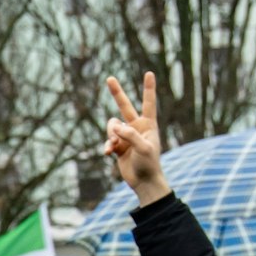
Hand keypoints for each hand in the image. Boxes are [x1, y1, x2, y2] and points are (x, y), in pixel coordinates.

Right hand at [103, 73, 169, 205]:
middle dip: (117, 93)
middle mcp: (137, 127)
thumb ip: (131, 135)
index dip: (148, 88)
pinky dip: (106, 145)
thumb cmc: (149, 164)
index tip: (149, 73)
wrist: (143, 182)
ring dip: (110, 134)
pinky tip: (108, 153)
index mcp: (148, 125)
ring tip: (114, 145)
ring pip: (112, 126)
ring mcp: (126, 136)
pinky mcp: (118, 146)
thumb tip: (116, 126)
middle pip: (125, 106)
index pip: (148, 103)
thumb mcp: (144, 149)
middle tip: (109, 78)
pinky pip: (107, 140)